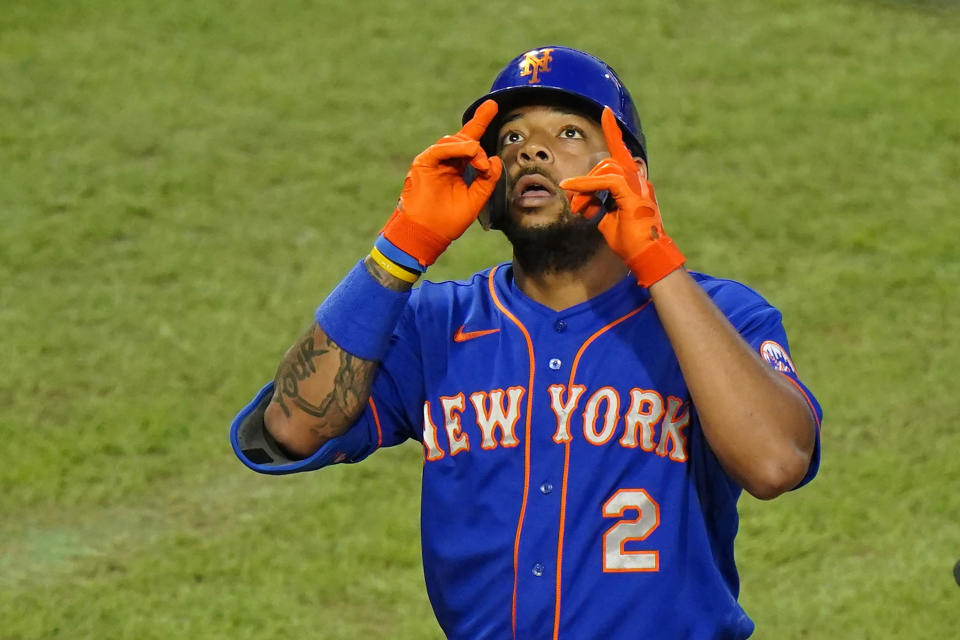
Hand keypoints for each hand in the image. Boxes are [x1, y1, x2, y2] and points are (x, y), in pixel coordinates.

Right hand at [380, 100, 502, 267]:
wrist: (427, 234)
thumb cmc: (448, 221)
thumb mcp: (476, 199)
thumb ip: (488, 180)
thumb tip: (495, 160)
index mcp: (458, 168)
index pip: (471, 141)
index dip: (481, 121)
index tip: (492, 105)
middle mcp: (446, 161)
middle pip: (464, 138)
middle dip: (478, 146)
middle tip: (484, 167)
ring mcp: (433, 161)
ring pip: (453, 141)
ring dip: (470, 148)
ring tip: (479, 164)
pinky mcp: (423, 163)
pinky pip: (441, 149)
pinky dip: (456, 149)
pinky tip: (469, 153)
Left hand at [560, 107, 684, 287]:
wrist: (646, 258)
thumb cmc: (629, 242)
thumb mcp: (607, 219)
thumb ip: (597, 204)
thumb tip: (581, 198)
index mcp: (633, 184)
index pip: (620, 153)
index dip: (613, 132)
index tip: (605, 113)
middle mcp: (638, 181)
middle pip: (605, 163)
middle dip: (586, 182)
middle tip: (578, 207)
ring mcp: (638, 187)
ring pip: (605, 168)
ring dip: (585, 187)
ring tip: (580, 209)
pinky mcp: (633, 196)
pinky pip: (606, 181)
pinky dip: (587, 185)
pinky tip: (574, 189)